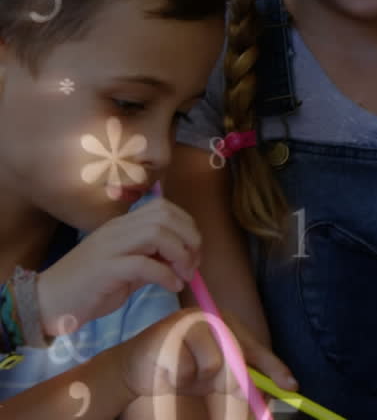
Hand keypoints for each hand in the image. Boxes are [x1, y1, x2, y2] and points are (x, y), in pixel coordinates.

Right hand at [37, 199, 200, 337]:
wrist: (47, 303)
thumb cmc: (89, 288)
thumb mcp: (127, 270)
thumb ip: (152, 260)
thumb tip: (184, 261)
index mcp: (122, 226)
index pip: (163, 208)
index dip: (187, 226)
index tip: (193, 251)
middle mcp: (117, 230)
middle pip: (165, 216)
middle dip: (189, 238)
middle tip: (192, 264)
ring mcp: (110, 247)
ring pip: (157, 233)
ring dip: (180, 254)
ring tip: (184, 275)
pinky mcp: (105, 269)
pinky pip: (144, 264)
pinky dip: (166, 275)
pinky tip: (172, 286)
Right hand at [116, 307, 295, 400]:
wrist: (133, 368)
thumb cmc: (180, 370)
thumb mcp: (215, 377)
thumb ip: (240, 380)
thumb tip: (267, 396)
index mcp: (227, 323)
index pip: (256, 347)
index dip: (274, 368)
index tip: (291, 386)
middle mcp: (210, 317)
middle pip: (239, 355)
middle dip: (238, 381)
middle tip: (233, 392)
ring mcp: (188, 322)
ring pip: (214, 365)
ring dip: (200, 381)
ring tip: (184, 376)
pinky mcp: (167, 334)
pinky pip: (187, 369)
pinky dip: (180, 379)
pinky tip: (168, 372)